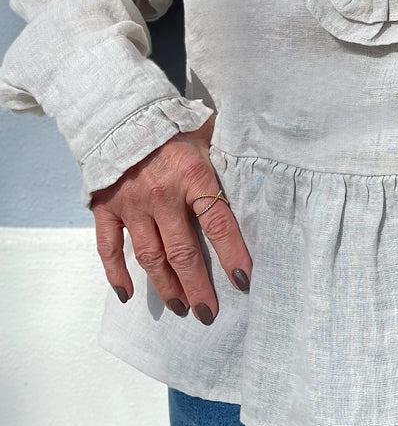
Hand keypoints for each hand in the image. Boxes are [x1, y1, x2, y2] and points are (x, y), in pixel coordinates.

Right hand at [90, 112, 252, 322]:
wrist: (120, 111)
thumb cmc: (172, 125)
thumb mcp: (207, 133)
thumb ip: (227, 154)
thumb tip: (263, 163)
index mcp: (193, 176)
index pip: (218, 224)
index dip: (232, 255)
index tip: (244, 282)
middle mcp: (162, 195)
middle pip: (183, 252)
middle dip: (197, 287)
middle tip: (208, 313)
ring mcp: (131, 205)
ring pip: (149, 256)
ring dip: (166, 286)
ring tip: (180, 307)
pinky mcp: (106, 208)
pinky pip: (109, 247)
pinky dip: (116, 274)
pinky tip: (128, 295)